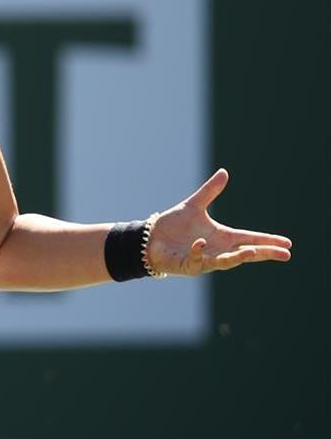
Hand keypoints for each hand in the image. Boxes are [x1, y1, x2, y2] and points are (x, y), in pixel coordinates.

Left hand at [146, 169, 291, 275]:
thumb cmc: (173, 226)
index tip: (287, 244)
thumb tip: (224, 172)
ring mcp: (204, 259)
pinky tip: (200, 243)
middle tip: (285, 255)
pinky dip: (199, 252)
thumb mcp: (194, 206)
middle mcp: (217, 250)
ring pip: (225, 262)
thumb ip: (209, 191)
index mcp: (222, 237)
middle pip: (245, 253)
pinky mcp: (188, 265)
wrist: (150, 238)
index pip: (250, 239)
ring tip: (252, 252)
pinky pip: (197, 261)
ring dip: (237, 258)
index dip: (268, 241)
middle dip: (264, 254)